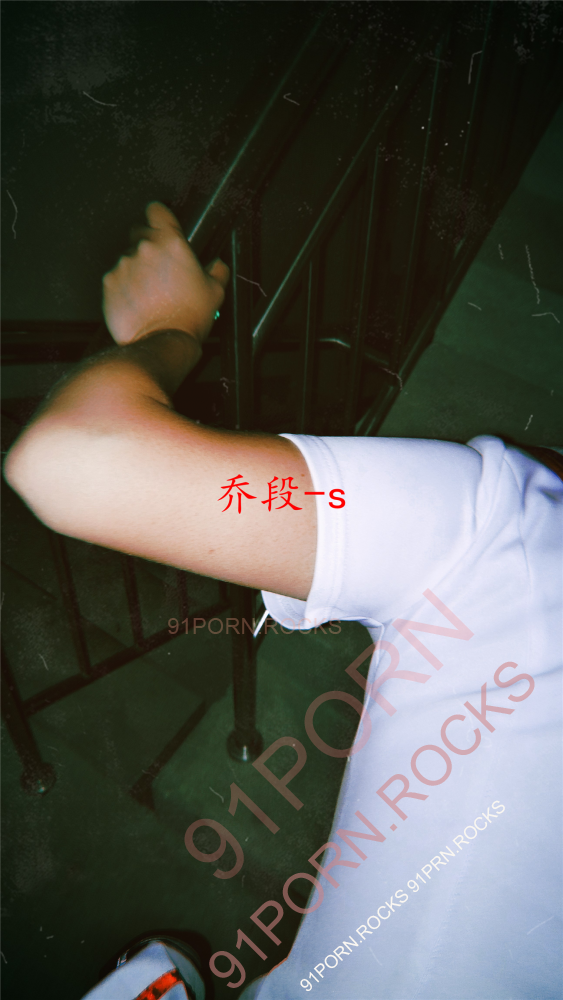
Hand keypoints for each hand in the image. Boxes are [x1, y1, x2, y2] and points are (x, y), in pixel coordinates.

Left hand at [102, 201, 229, 345]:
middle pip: (139, 232)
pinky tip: (138, 301)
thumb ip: (217, 270)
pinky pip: (115, 278)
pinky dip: (123, 286)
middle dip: (148, 246)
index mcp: (171, 243)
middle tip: (160, 269)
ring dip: (136, 269)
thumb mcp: (215, 292)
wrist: (161, 341)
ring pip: (127, 257)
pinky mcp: (109, 283)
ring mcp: (123, 265)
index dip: (159, 217)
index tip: (162, 225)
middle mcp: (144, 248)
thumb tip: (217, 265)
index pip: (157, 209)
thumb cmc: (187, 318)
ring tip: (150, 292)